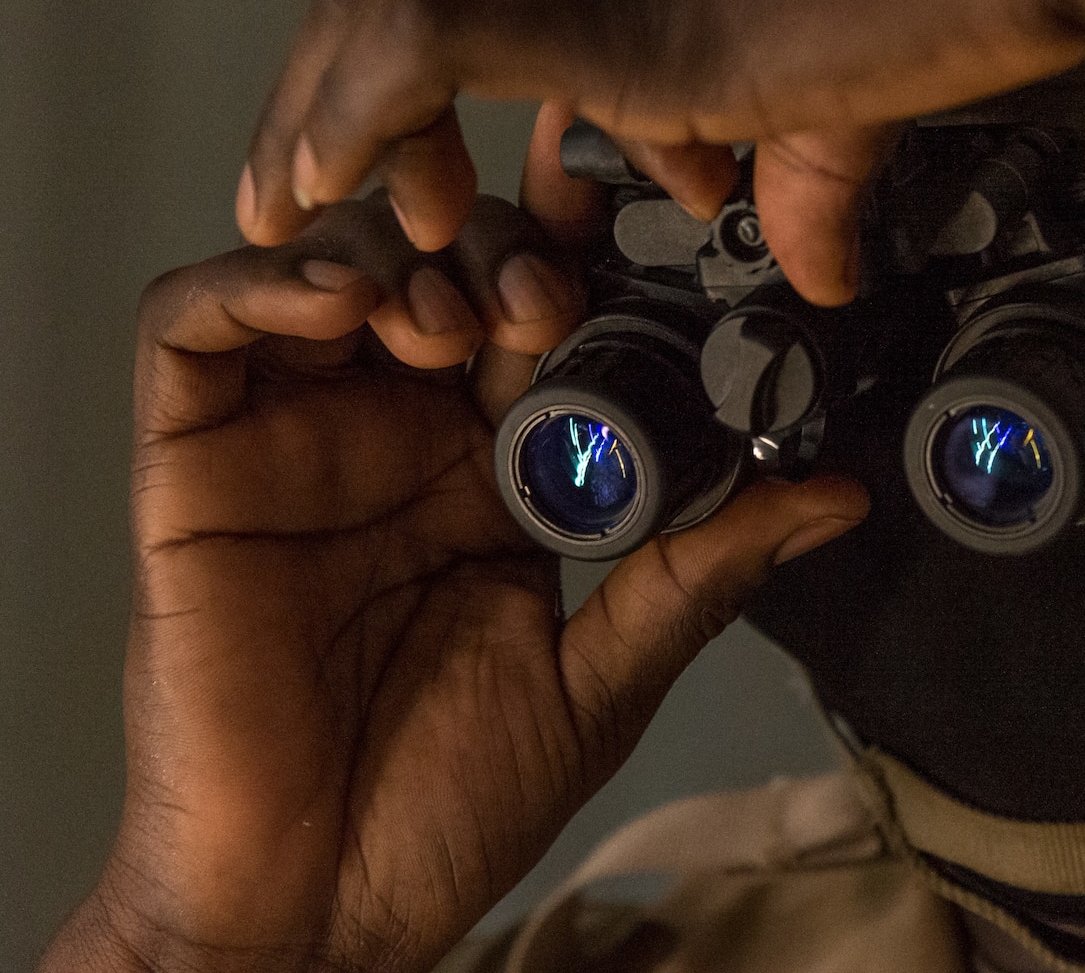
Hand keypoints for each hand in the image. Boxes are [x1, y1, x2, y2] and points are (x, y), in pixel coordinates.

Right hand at [45, 174, 865, 972]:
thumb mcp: (599, 677)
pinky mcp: (191, 467)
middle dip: (497, 251)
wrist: (314, 914)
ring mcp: (291, 444)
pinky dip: (257, 282)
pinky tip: (337, 299)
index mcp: (487, 472)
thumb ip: (701, 571)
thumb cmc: (441, 808)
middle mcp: (392, 438)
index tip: (631, 239)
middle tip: (545, 294)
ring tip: (450, 317)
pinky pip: (194, 329)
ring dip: (396, 253)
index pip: (532, 317)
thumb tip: (832, 495)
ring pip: (328, 269)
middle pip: (438, 265)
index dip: (576, 261)